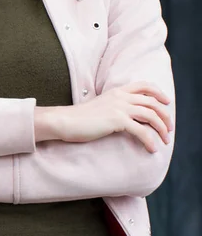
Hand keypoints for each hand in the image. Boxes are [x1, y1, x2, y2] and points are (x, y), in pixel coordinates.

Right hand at [35, 81, 172, 153]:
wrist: (66, 121)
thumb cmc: (81, 118)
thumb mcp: (101, 106)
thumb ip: (114, 106)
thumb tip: (127, 116)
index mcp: (117, 91)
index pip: (144, 85)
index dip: (158, 93)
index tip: (166, 102)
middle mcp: (120, 96)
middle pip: (152, 101)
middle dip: (164, 115)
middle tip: (169, 129)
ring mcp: (119, 107)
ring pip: (150, 115)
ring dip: (161, 129)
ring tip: (165, 140)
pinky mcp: (117, 120)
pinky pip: (141, 131)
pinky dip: (150, 141)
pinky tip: (152, 149)